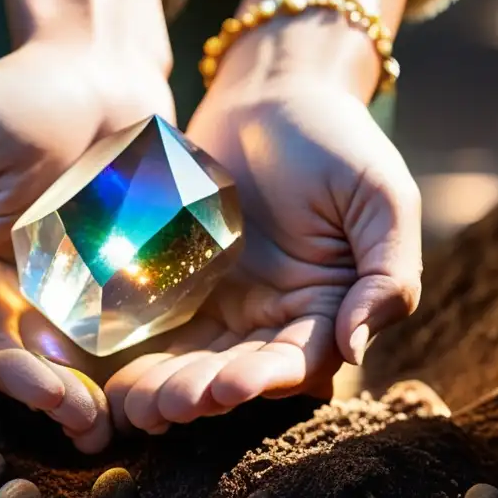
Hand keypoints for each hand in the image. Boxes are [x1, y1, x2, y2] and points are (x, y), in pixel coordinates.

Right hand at [0, 35, 174, 452]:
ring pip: (62, 357)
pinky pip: (116, 334)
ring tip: (91, 422)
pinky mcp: (119, 284)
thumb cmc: (16, 98)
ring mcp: (67, 290)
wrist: (101, 69)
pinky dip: (119, 371)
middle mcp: (10, 286)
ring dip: (72, 394)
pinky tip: (129, 399)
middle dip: (28, 383)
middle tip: (56, 406)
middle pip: (10, 351)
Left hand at [104, 72, 421, 433]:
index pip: (299, 359)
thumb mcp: (381, 199)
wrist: (271, 91)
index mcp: (326, 307)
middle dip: (203, 394)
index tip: (231, 387)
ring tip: (136, 406)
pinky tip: (110, 378)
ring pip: (193, 360)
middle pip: (237, 371)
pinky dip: (137, 356)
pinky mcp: (178, 281)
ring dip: (165, 388)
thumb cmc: (337, 139)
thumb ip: (386, 275)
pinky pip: (158, 326)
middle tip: (167, 407)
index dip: (266, 380)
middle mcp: (273, 316)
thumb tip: (358, 349)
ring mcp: (223, 302)